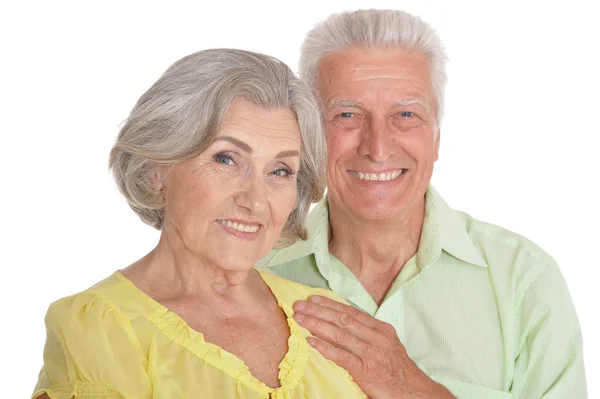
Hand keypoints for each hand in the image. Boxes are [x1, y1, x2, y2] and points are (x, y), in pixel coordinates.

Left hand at [293, 295, 453, 398]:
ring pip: (339, 334)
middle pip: (342, 319)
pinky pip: (341, 356)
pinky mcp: (366, 370)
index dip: (330, 304)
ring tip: (299, 319)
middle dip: (318, 311)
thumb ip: (368, 333)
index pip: (351, 312)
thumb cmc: (398, 370)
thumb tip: (344, 323)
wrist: (415, 392)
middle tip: (299, 305)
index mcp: (381, 329)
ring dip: (316, 325)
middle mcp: (376, 337)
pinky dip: (324, 347)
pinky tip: (310, 341)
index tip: (313, 298)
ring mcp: (371, 353)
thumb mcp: (387, 345)